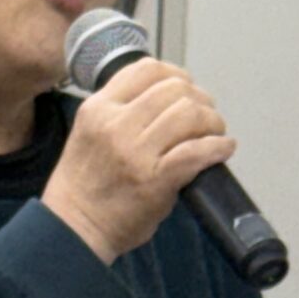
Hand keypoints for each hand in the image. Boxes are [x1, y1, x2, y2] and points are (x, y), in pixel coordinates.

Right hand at [43, 58, 234, 263]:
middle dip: (199, 99)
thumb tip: (167, 98)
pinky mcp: (155, 179)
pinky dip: (217, 147)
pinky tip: (223, 149)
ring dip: (212, 121)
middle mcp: (116, 124)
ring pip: (190, 114)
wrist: (75, 229)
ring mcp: (135, 152)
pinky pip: (197, 151)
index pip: (146, 69)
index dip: (176, 73)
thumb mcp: (89, 133)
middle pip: (174, 89)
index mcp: (98, 108)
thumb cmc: (84, 185)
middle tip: (206, 115)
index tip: (187, 87)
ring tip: (214, 133)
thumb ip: (119, 112)